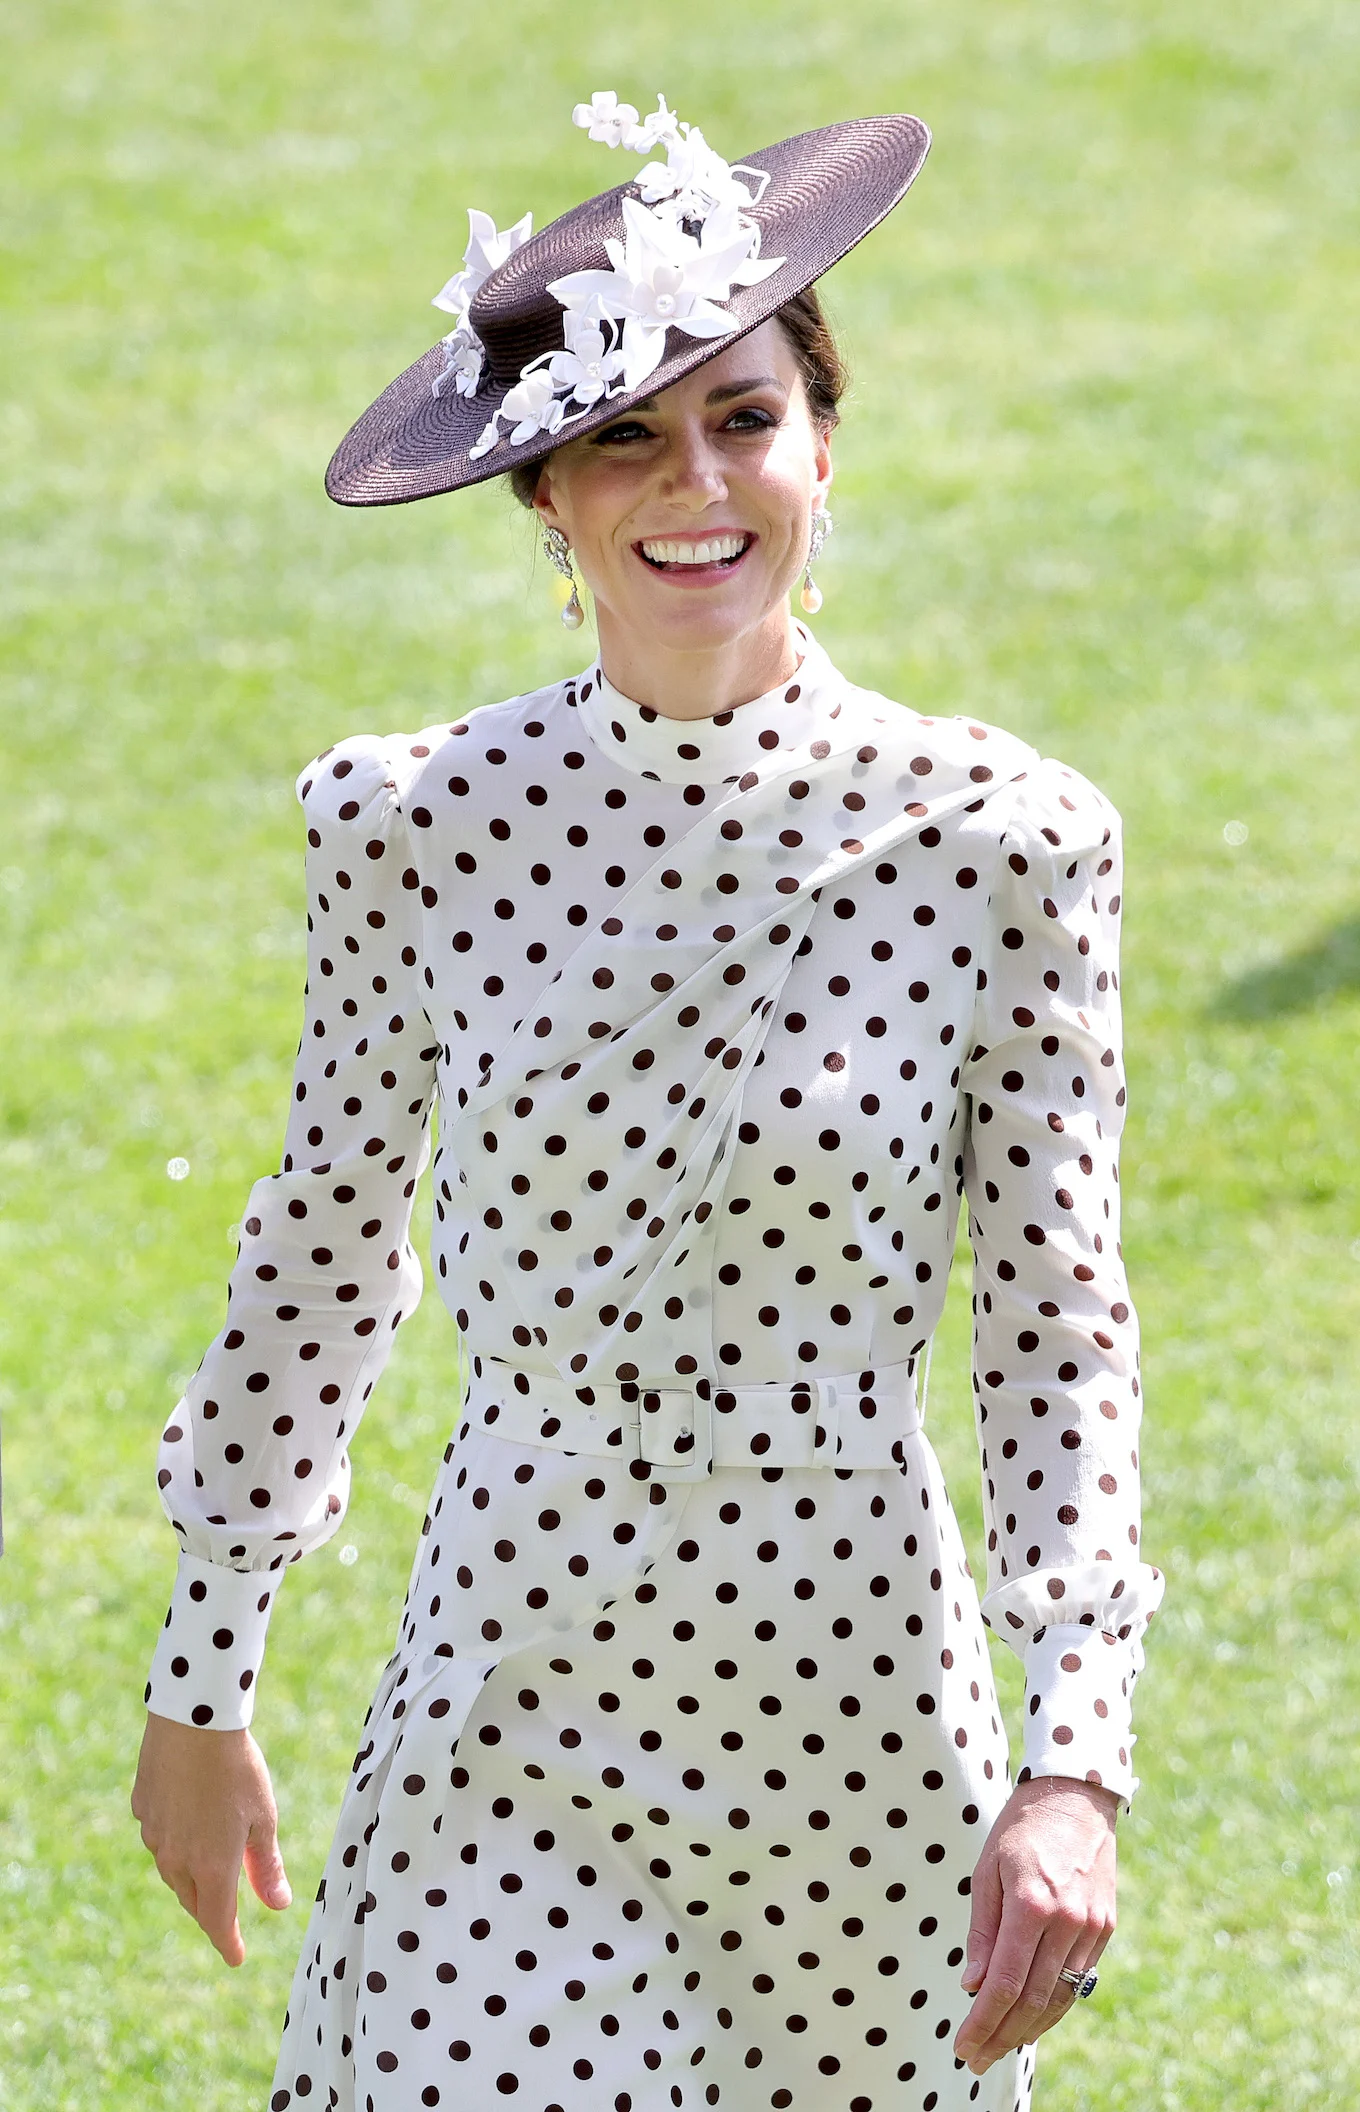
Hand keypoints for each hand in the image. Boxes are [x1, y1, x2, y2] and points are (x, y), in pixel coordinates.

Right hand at [131, 1710, 291, 1966]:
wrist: (192, 1722)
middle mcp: (177, 1859)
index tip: (237, 1958)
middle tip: (226, 1919)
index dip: (228, 1942)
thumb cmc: (237, 1768)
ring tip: (209, 1875)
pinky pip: (159, 1838)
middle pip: (194, 1900)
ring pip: (173, 1872)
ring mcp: (155, 1835)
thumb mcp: (262, 1817)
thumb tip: (279, 1905)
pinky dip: (175, 1843)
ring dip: (191, 1880)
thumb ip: (266, 1866)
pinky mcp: (142, 1810)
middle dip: (211, 1912)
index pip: (218, 1922)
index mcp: (211, 1867)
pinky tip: (187, 1827)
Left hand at [953, 1773, 1118, 2074]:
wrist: (1076, 1796)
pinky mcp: (1105, 1928)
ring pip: (1059, 1997)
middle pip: (1031, 1999)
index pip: (1003, 1982)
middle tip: (975, 2058)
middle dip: (1001, 2035)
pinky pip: (1078, 1980)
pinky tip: (1033, 2019)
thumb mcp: (986, 1869)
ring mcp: (1091, 1927)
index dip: (982, 2021)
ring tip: (1000, 2048)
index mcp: (1031, 1904)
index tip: (962, 2045)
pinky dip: (1054, 2005)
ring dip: (1028, 2029)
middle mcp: (1066, 1921)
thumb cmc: (1021, 1828)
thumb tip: (971, 1985)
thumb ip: (981, 1930)